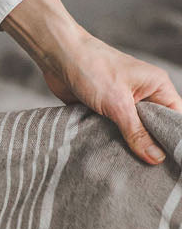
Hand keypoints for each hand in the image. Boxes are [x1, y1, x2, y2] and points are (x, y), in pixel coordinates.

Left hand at [0, 0, 181, 164]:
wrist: (57, 56)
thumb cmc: (92, 68)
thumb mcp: (118, 104)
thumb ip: (136, 132)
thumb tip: (156, 158)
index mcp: (157, 86)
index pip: (175, 117)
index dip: (173, 138)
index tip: (170, 162)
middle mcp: (144, 94)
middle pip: (155, 127)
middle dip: (150, 146)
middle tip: (148, 172)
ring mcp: (123, 102)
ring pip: (133, 131)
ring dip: (128, 146)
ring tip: (129, 168)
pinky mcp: (105, 110)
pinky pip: (114, 131)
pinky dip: (111, 141)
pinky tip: (110, 157)